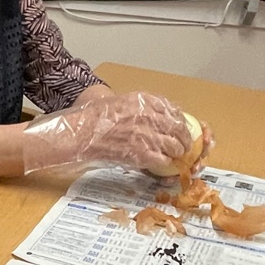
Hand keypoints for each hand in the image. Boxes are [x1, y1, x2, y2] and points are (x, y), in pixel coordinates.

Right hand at [22, 89, 191, 175]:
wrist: (80, 132)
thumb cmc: (91, 116)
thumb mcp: (112, 99)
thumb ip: (130, 102)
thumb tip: (139, 107)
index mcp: (143, 100)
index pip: (172, 109)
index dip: (179, 120)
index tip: (181, 126)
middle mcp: (148, 115)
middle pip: (178, 128)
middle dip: (184, 139)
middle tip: (184, 146)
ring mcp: (146, 135)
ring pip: (174, 146)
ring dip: (177, 153)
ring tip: (175, 157)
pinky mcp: (141, 153)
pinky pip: (163, 160)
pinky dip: (165, 164)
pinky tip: (162, 165)